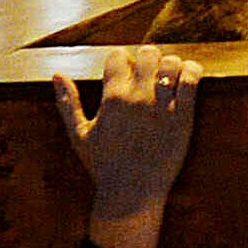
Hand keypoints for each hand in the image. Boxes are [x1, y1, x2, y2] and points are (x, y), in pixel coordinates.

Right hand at [59, 47, 203, 247]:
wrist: (132, 194)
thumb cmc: (104, 165)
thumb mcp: (79, 135)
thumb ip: (67, 102)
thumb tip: (56, 75)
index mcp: (112, 98)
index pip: (118, 56)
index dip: (121, 60)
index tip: (124, 71)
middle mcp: (138, 98)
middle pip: (148, 53)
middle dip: (148, 58)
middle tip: (148, 71)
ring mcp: (162, 107)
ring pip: (172, 63)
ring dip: (170, 65)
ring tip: (168, 76)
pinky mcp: (184, 117)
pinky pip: (191, 80)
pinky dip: (191, 72)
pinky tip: (187, 77)